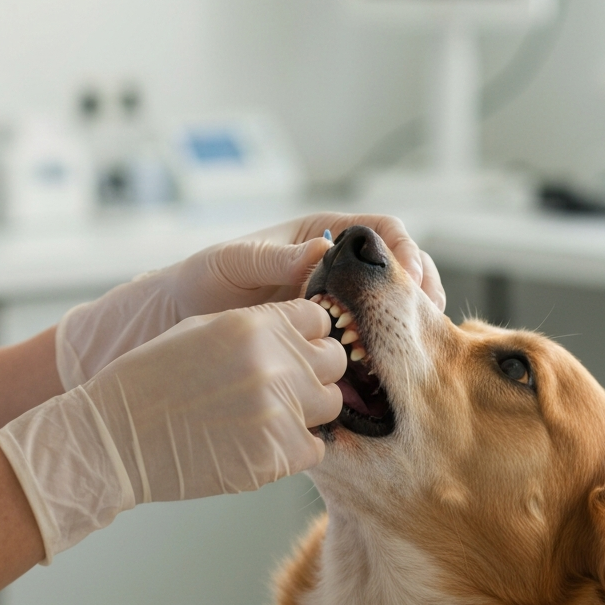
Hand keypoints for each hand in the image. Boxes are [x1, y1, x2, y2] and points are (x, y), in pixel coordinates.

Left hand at [55, 212, 441, 388]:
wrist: (177, 323)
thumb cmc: (201, 281)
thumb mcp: (233, 262)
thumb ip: (275, 258)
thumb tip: (321, 250)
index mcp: (320, 235)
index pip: (383, 230)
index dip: (404, 251)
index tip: (410, 282)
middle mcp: (335, 268)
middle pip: (400, 269)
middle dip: (420, 292)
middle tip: (426, 324)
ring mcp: (335, 305)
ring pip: (390, 310)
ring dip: (408, 327)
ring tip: (412, 352)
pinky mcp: (326, 341)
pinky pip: (365, 344)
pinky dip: (381, 356)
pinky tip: (385, 375)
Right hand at [85, 300, 344, 501]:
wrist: (118, 436)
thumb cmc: (154, 377)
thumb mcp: (204, 329)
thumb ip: (259, 327)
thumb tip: (300, 333)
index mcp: (255, 323)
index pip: (319, 318)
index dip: (308, 334)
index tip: (295, 348)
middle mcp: (275, 361)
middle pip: (335, 359)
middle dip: (316, 370)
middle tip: (288, 384)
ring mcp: (280, 409)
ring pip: (332, 404)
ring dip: (309, 409)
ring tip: (272, 415)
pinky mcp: (279, 455)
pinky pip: (317, 448)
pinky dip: (297, 448)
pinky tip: (263, 442)